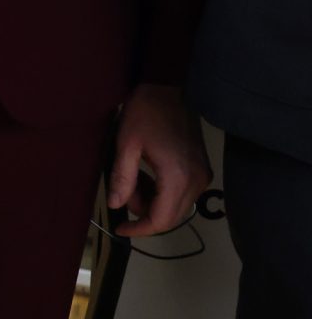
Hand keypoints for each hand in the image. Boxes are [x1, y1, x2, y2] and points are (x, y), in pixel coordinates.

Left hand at [110, 81, 210, 237]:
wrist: (171, 89)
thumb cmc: (146, 112)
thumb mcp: (126, 144)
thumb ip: (123, 178)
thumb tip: (116, 206)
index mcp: (177, 177)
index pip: (161, 219)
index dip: (140, 229)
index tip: (121, 229)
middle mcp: (196, 182)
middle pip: (171, 217)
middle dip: (143, 212)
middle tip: (123, 192)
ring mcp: (202, 177)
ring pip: (176, 207)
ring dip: (152, 201)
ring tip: (133, 176)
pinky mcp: (202, 171)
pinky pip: (182, 194)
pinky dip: (162, 192)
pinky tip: (147, 174)